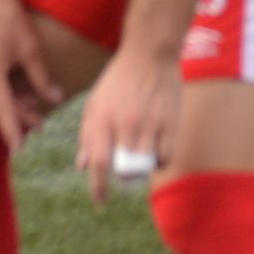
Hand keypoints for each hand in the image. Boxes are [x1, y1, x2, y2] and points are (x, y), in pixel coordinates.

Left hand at [65, 50, 181, 189]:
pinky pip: (166, 156)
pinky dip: (160, 161)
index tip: (100, 200)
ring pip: (146, 164)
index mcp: (102, 118)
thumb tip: (83, 166)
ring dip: (142, 168)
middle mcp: (125, 122)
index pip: (99, 162)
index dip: (98, 187)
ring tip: (141, 158)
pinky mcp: (170, 121)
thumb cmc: (118, 80)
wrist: (149, 53)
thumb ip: (88, 136)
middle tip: (125, 172)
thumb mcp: (95, 103)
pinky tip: (156, 152)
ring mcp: (149, 122)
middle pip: (124, 169)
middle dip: (123, 177)